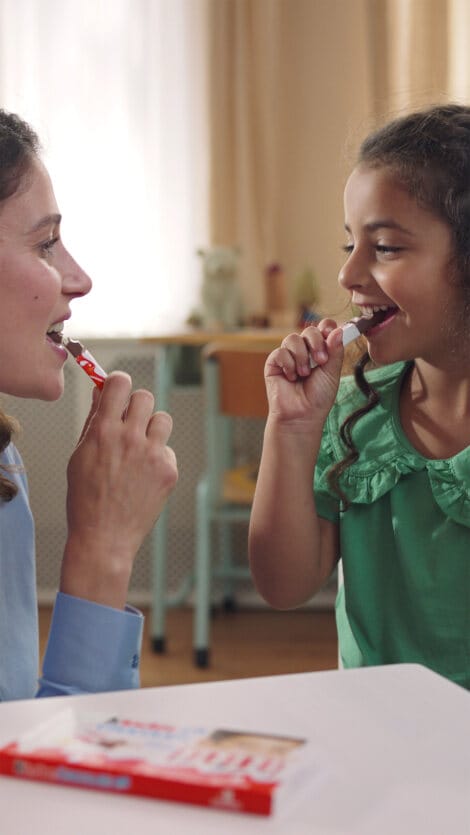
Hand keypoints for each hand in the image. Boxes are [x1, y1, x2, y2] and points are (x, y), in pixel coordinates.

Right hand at [60, 371, 177, 608]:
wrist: (104, 537)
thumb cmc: (85, 498)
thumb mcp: (80, 456)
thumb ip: (93, 421)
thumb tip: (100, 393)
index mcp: (103, 431)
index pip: (120, 383)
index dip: (119, 383)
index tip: (117, 391)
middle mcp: (130, 438)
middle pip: (145, 397)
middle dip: (136, 406)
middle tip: (129, 422)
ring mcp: (152, 454)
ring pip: (163, 419)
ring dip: (152, 429)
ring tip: (139, 449)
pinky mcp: (168, 470)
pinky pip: (167, 449)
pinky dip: (157, 457)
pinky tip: (143, 476)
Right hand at [264, 320, 343, 427]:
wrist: (302, 415)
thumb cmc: (318, 397)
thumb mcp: (332, 372)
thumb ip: (335, 350)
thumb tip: (338, 330)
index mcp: (320, 350)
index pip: (323, 328)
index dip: (326, 328)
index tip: (331, 335)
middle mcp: (304, 350)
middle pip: (309, 330)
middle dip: (316, 343)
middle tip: (320, 361)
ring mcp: (288, 355)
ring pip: (292, 338)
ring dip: (301, 357)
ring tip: (304, 374)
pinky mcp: (274, 363)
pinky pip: (281, 352)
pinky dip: (288, 365)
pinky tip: (291, 378)